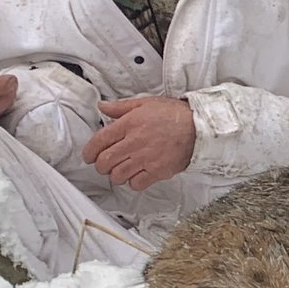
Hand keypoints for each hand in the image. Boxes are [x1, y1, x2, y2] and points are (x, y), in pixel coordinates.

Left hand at [82, 95, 196, 190]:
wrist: (199, 127)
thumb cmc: (174, 114)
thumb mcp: (145, 103)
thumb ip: (121, 107)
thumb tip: (102, 107)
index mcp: (128, 124)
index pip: (98, 142)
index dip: (89, 152)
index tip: (89, 156)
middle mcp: (134, 143)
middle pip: (104, 162)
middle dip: (101, 165)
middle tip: (105, 164)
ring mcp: (145, 158)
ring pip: (117, 175)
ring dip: (116, 175)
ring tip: (121, 170)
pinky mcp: (157, 171)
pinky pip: (136, 184)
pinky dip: (133, 182)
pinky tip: (137, 175)